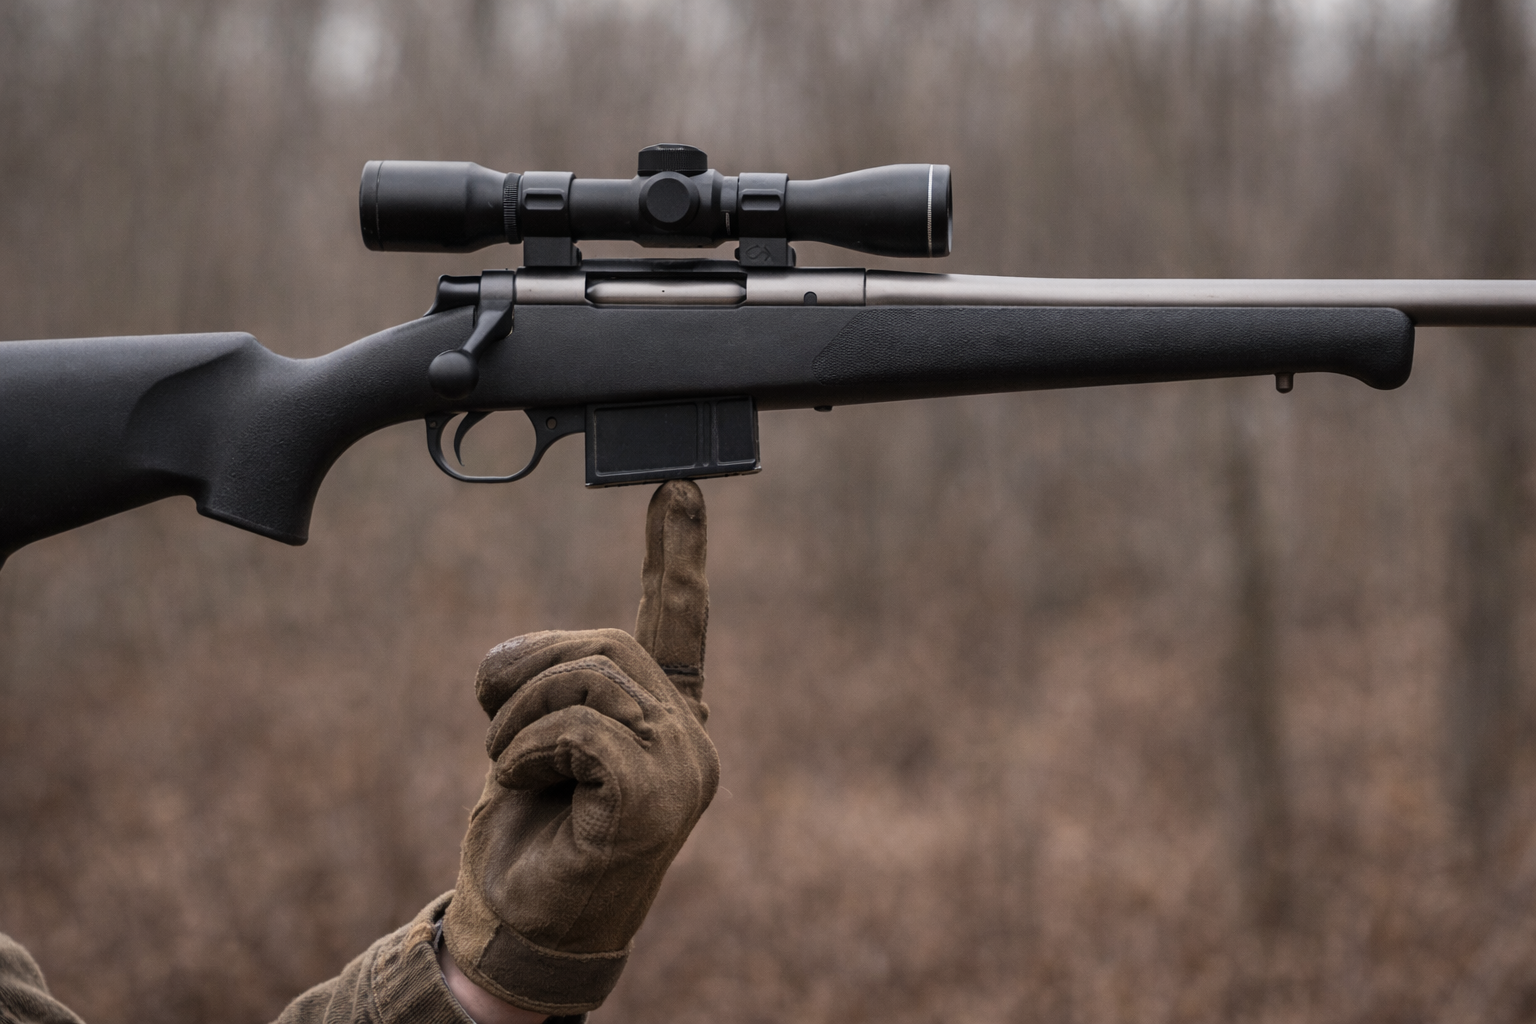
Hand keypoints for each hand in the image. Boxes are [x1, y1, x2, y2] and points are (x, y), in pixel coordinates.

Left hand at [442, 481, 718, 1017]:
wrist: (516, 932)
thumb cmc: (527, 837)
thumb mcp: (532, 740)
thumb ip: (552, 687)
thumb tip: (517, 661)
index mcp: (667, 718)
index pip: (679, 623)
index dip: (677, 552)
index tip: (679, 486)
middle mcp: (691, 740)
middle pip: (608, 642)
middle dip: (529, 668)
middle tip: (490, 714)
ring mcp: (683, 770)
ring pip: (591, 677)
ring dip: (519, 715)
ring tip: (508, 765)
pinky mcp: (655, 799)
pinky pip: (577, 728)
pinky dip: (527, 749)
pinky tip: (523, 787)